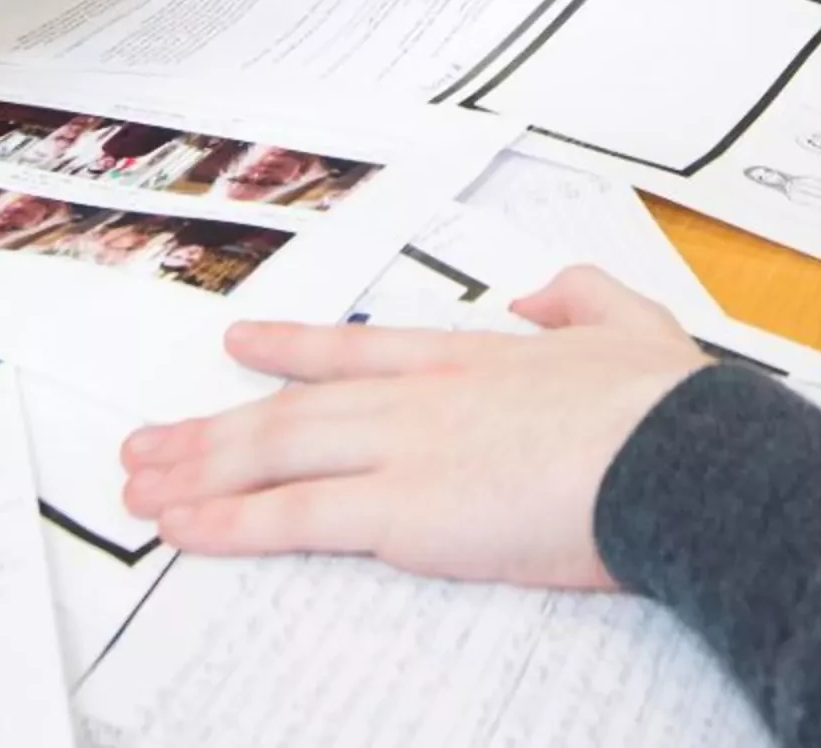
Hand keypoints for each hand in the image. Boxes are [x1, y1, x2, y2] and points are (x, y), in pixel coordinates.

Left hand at [120, 269, 706, 589]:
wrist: (679, 458)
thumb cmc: (668, 411)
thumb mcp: (633, 324)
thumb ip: (582, 299)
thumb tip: (543, 292)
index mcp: (475, 358)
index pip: (360, 351)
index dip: (293, 350)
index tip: (240, 343)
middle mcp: (423, 398)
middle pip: (295, 409)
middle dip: (215, 428)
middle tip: (151, 442)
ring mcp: (406, 451)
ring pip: (277, 454)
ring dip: (201, 469)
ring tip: (142, 482)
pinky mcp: (403, 513)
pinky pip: (294, 517)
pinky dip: (230, 521)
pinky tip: (183, 527)